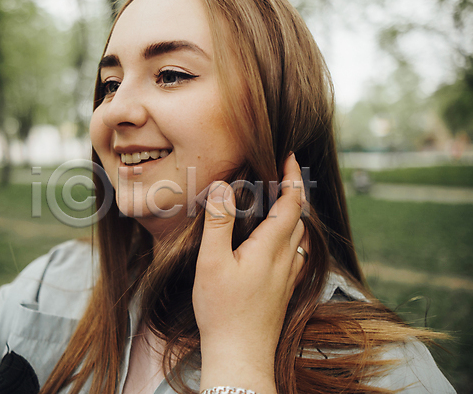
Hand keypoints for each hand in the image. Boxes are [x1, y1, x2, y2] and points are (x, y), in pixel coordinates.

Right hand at [193, 154, 307, 393]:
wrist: (241, 354)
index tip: (289, 156)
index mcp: (271, 247)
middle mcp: (287, 259)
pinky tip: (280, 243)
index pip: (292, 203)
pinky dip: (292, 236)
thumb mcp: (211, 263)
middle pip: (299, 217)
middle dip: (294, 191)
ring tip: (277, 202)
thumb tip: (223, 187)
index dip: (293, 177)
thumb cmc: (223, 310)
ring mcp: (289, 276)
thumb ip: (218, 223)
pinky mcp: (285, 290)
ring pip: (300, 236)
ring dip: (293, 214)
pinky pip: (296, 254)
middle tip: (279, 174)